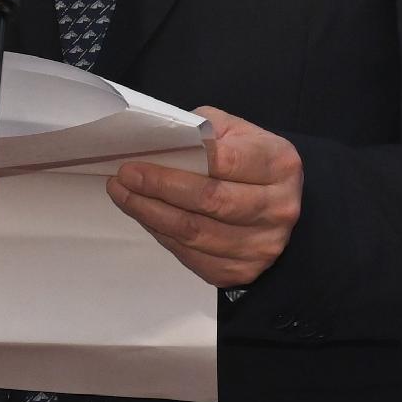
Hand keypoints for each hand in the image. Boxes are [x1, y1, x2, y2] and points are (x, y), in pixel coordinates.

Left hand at [108, 110, 302, 287]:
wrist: (277, 201)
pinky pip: (193, 256)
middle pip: (209, 201)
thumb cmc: (248, 159)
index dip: (174, 166)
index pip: (223, 162)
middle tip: (122, 180)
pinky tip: (147, 218)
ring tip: (124, 197)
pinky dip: (163, 237)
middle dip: (158, 190)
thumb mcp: (233, 131)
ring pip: (195, 234)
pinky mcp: (244, 270)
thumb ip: (199, 132)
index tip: (133, 164)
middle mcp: (278, 207)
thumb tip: (153, 143)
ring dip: (151, 215)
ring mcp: (263, 244)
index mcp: (279, 163)